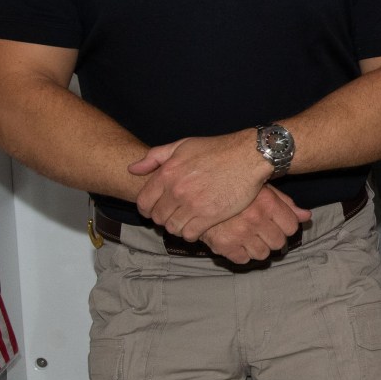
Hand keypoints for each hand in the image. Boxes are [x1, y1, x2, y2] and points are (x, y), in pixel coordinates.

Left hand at [130, 131, 272, 240]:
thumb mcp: (182, 145)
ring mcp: (193, 205)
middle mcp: (177, 191)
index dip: (146, 209)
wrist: (247, 156)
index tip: (155, 209)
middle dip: (163, 218)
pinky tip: (197, 226)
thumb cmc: (216, 149)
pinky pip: (190, 234)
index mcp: (167, 173)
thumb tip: (133, 169)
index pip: (144, 202)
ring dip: (177, 227)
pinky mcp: (209, 216)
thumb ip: (155, 157)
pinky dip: (190, 233)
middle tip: (173, 214)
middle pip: (158, 218)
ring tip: (185, 221)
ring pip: (172, 228)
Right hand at [200, 186, 313, 263]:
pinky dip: (241, 253)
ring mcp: (239, 233)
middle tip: (262, 230)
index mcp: (266, 202)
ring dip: (258, 247)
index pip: (291, 227)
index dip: (285, 226)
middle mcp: (255, 219)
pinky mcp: (224, 245)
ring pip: (263, 254)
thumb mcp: (260, 188)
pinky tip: (236, 241)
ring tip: (249, 236)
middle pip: (278, 243)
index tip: (276, 223)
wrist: (197, 192)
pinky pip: (243, 259)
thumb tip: (306, 217)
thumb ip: (284, 204)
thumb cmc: (233, 188)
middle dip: (272, 238)